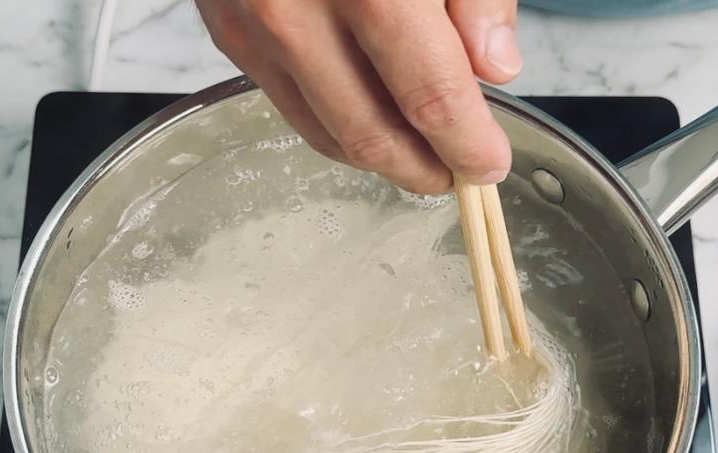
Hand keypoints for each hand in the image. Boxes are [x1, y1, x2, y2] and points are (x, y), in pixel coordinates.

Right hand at [196, 0, 521, 193]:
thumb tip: (493, 66)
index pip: (431, 96)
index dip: (467, 144)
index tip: (489, 163)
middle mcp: (298, 8)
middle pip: (373, 134)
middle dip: (424, 167)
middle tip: (456, 171)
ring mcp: (253, 21)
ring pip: (325, 131)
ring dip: (379, 156)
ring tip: (418, 152)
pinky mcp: (224, 25)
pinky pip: (288, 101)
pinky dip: (333, 121)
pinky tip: (365, 114)